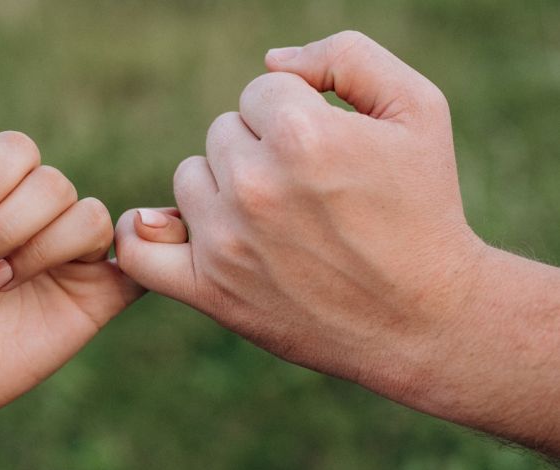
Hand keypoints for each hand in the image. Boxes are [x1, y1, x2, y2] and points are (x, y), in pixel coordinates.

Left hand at [0, 96, 141, 421]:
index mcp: (0, 188)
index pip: (18, 149)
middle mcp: (41, 214)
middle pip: (53, 185)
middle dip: (4, 228)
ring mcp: (74, 254)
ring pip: (91, 218)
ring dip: (39, 251)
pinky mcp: (99, 295)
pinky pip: (136, 263)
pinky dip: (131, 256)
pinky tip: (76, 277)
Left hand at [115, 31, 488, 401]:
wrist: (423, 317)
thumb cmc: (423, 209)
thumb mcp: (418, 108)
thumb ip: (346, 57)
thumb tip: (273, 63)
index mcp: (301, 135)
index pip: (261, 92)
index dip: (297, 114)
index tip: (325, 152)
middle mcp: (255, 186)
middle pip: (222, 132)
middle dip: (262, 150)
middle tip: (306, 192)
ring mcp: (227, 241)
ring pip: (190, 178)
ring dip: (223, 189)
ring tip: (275, 220)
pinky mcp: (210, 290)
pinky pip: (141, 250)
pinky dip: (145, 235)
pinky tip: (168, 229)